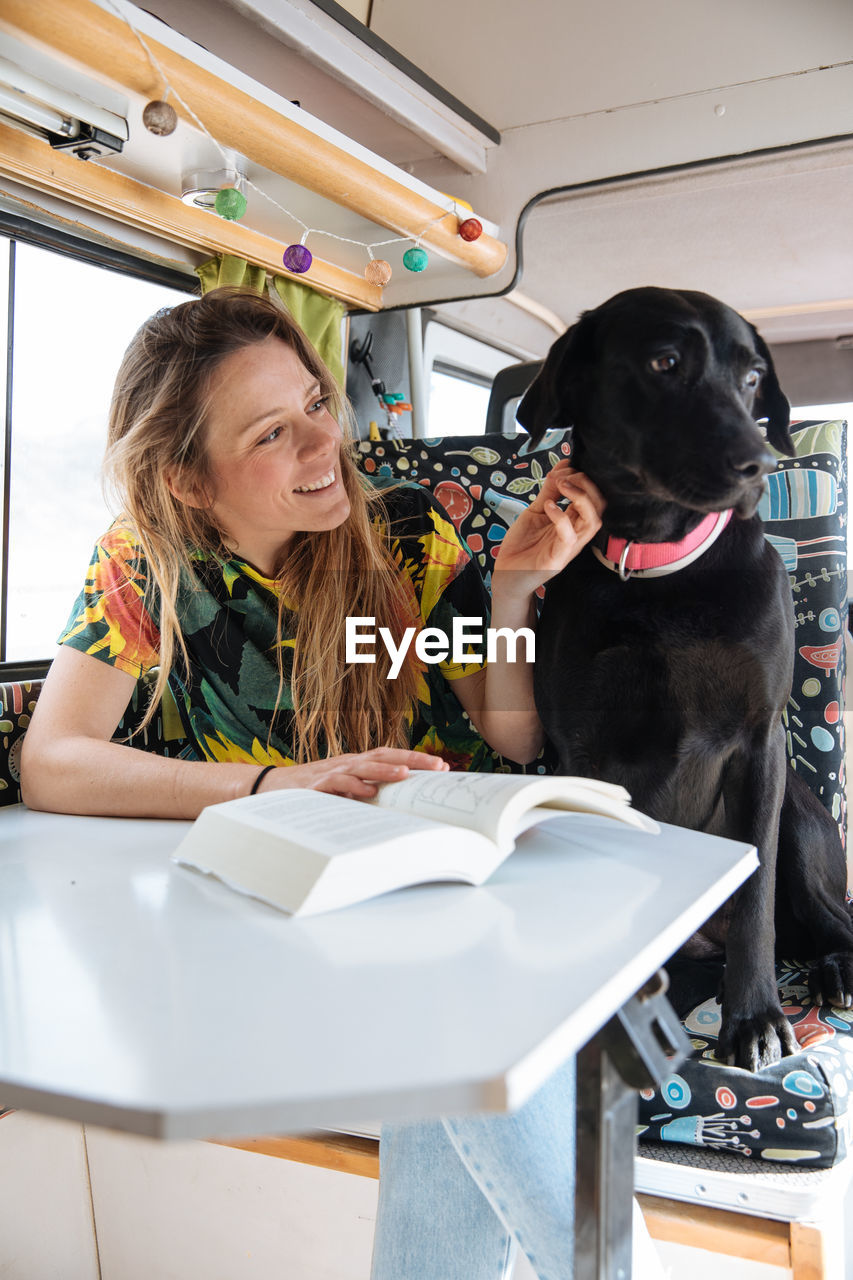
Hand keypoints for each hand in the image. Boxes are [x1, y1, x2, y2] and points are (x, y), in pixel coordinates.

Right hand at [259, 747, 448, 799]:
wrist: (269, 789)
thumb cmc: (311, 792)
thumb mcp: (343, 791)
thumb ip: (366, 793)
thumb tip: (401, 807)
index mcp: (356, 764)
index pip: (391, 756)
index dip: (415, 759)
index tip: (442, 766)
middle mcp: (347, 763)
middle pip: (383, 756)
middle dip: (411, 760)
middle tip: (437, 766)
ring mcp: (330, 772)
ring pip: (361, 766)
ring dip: (384, 770)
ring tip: (406, 776)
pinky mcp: (313, 786)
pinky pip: (334, 783)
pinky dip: (350, 786)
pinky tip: (366, 792)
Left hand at [491, 461, 604, 599]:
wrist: (507, 574)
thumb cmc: (523, 545)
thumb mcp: (536, 511)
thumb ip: (549, 491)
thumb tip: (563, 465)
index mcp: (574, 522)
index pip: (594, 496)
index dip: (582, 478)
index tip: (562, 469)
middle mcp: (576, 534)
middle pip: (599, 506)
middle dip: (586, 484)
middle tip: (564, 476)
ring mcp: (569, 547)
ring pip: (592, 521)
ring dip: (580, 497)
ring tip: (562, 485)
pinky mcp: (558, 559)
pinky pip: (569, 537)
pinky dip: (561, 517)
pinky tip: (549, 506)